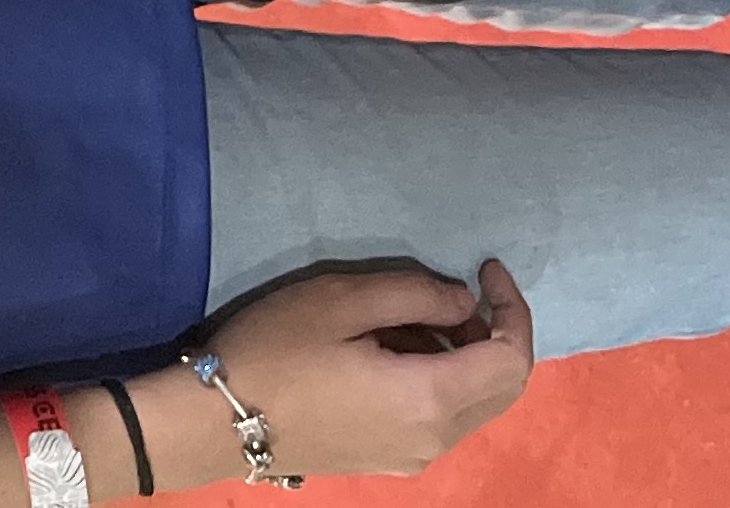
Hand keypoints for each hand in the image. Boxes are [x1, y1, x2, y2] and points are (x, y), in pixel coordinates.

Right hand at [179, 261, 534, 481]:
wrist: (216, 420)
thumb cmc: (274, 351)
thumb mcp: (339, 300)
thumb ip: (413, 294)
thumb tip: (461, 300)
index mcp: (429, 399)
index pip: (510, 359)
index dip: (512, 308)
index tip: (484, 267)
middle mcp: (436, 439)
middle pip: (503, 388)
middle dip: (496, 333)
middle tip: (457, 290)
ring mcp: (415, 457)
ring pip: (475, 405)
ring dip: (465, 356)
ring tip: (413, 316)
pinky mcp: (392, 460)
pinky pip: (443, 420)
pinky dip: (442, 379)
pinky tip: (393, 351)